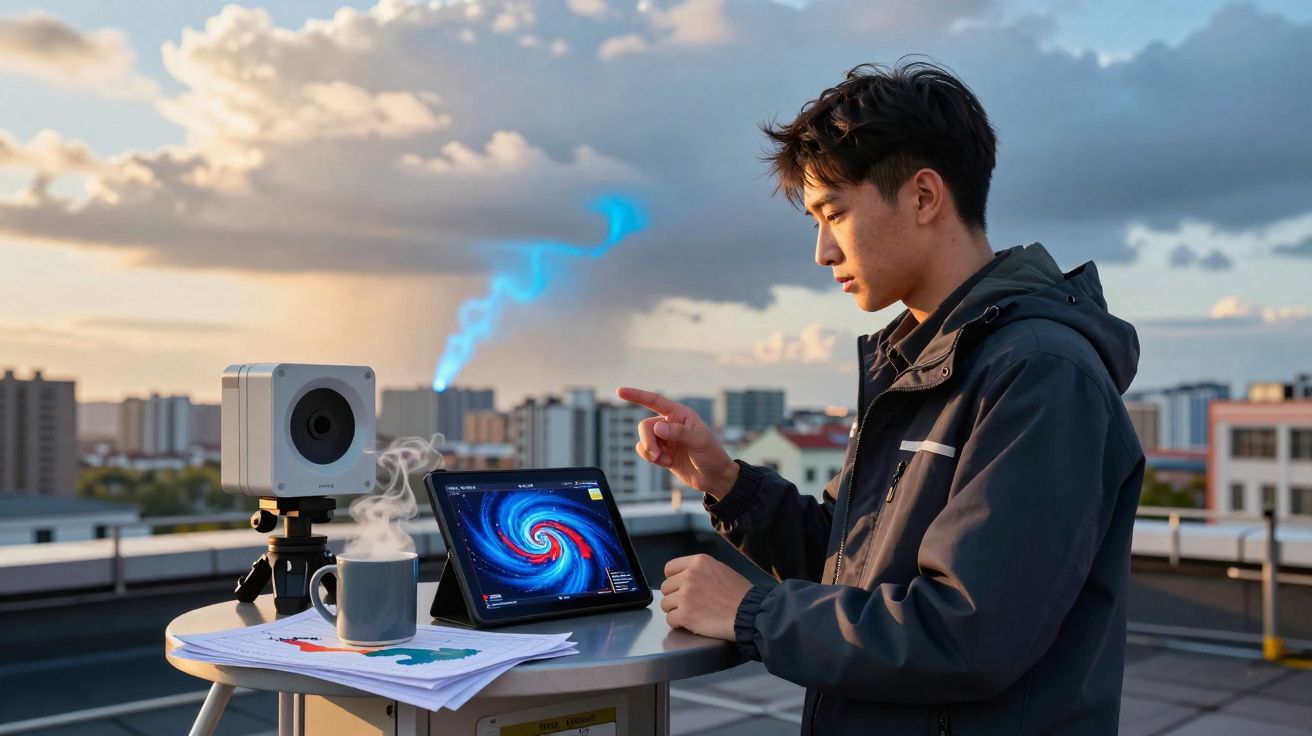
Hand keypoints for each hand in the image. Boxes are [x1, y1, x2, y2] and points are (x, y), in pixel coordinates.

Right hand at [615, 387, 738, 499]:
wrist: (714, 478)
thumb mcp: (699, 442)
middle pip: (645, 425)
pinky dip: (651, 458)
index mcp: (680, 414)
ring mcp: (665, 439)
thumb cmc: (712, 455)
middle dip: (648, 441)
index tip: (619, 391)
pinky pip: (645, 451)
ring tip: (664, 460)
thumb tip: (657, 427)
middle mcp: (670, 423)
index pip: (655, 401)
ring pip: (644, 440)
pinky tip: (666, 463)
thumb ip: (678, 433)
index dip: (637, 396)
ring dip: (650, 451)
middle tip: (657, 455)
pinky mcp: (662, 453)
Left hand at [659, 554, 752, 640]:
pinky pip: (670, 619)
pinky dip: (678, 623)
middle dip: (674, 596)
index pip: (669, 568)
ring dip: (675, 610)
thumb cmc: (739, 592)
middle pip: (666, 587)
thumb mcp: (720, 569)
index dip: (673, 579)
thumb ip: (701, 570)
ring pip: (665, 604)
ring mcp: (685, 596)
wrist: (748, 612)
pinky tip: (688, 622)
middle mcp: (688, 576)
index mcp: (698, 562)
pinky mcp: (685, 615)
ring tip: (690, 613)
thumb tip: (686, 577)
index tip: (679, 586)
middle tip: (688, 603)